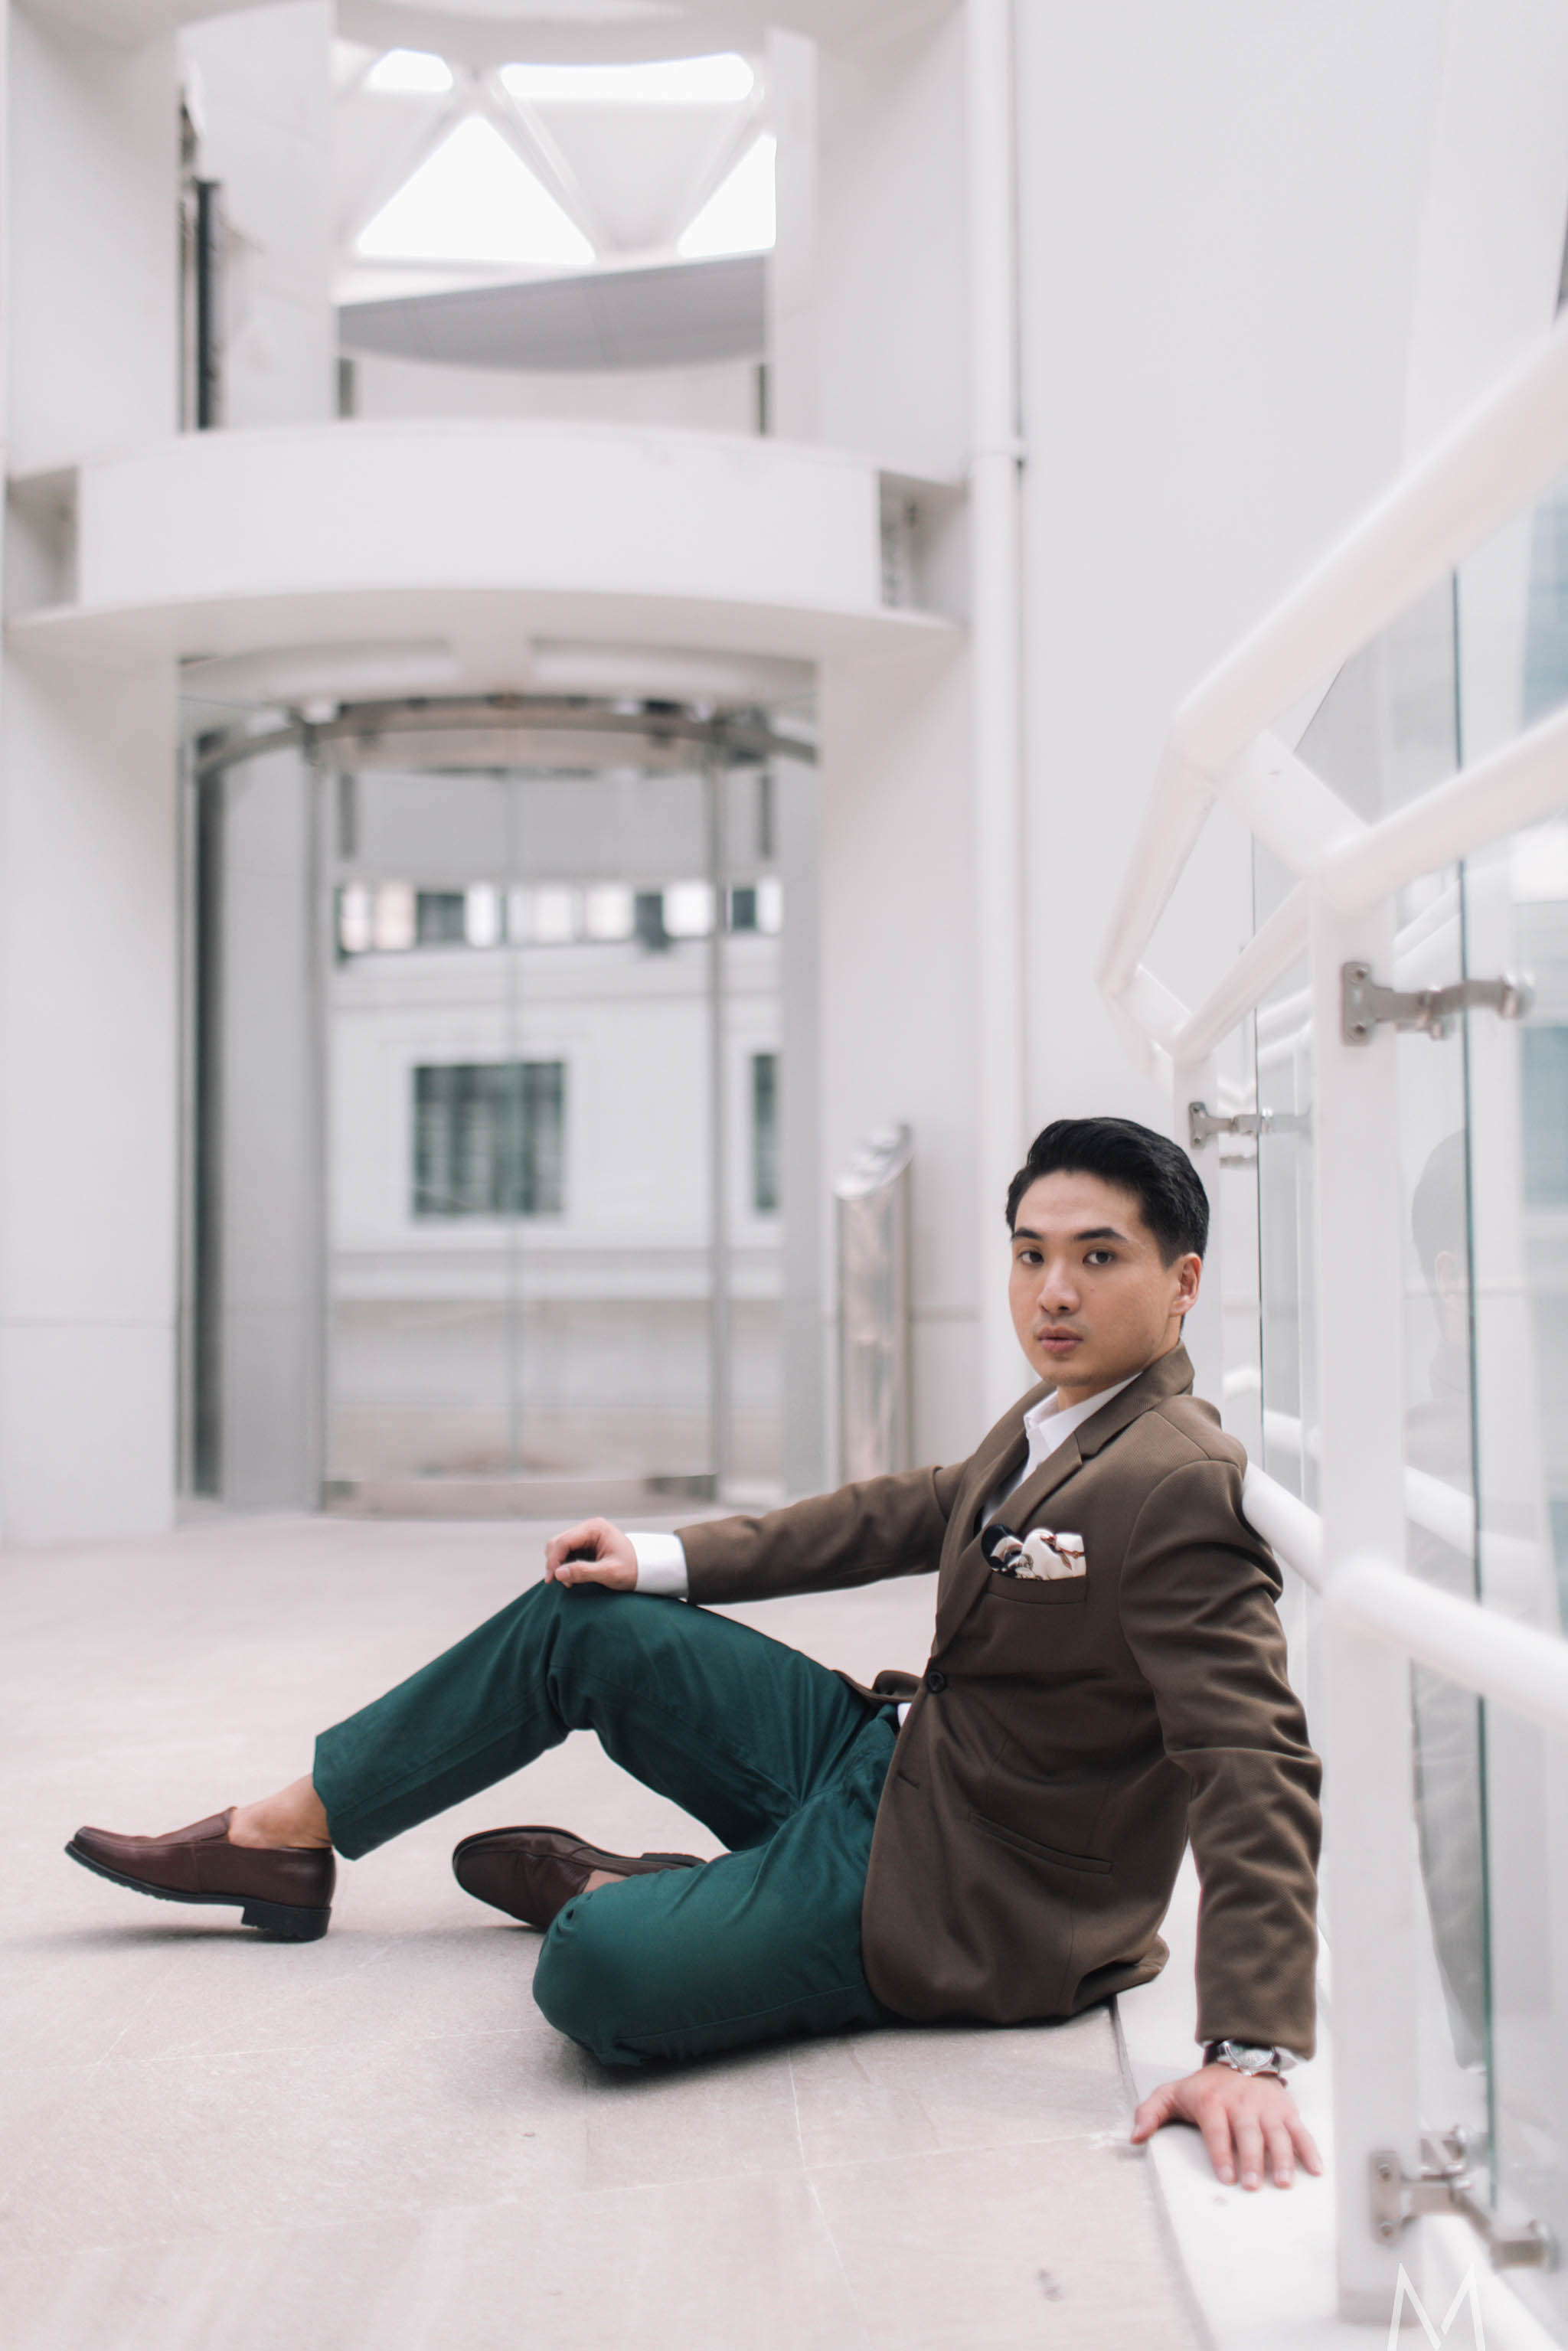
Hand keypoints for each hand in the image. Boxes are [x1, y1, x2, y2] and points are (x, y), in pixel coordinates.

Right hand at [545, 1518, 637, 1590]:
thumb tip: (558, 1573)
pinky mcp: (585, 1545)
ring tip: (569, 1582)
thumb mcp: (609, 1572)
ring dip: (559, 1565)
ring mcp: (586, 1536)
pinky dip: (565, 1565)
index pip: (563, 1541)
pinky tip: (572, 1578)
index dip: (554, 1560)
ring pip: (560, 1548)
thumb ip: (584, 1572)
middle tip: (560, 1583)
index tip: (552, 1579)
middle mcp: (588, 1528)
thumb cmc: (632, 1569)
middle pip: (558, 1542)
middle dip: (555, 1562)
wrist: (645, 1569)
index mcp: (594, 1528)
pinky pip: (567, 1553)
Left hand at [1130, 2064, 1322, 2189]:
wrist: (1239, 2055)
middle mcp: (1241, 2103)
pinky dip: (1309, 2150)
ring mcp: (1266, 2107)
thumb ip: (1150, 2112)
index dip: (1221, 2154)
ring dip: (1281, 2159)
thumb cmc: (1205, 2087)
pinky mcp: (1285, 2110)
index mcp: (1213, 2102)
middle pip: (1248, 2133)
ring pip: (1276, 2133)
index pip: (1217, 2130)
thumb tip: (1134, 2137)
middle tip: (1252, 2185)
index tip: (1226, 2177)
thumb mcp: (1172, 2093)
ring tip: (1282, 2183)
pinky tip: (1314, 2171)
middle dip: (1251, 2160)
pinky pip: (1300, 2131)